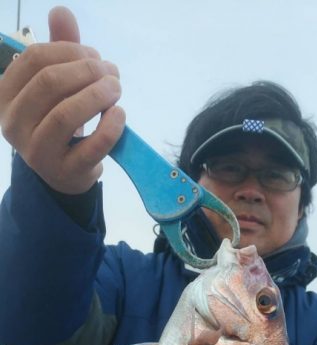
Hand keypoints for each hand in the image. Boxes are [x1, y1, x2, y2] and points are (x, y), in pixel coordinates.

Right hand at [0, 6, 125, 192]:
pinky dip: (111, 125)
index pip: (34, 59)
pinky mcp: (66, 172)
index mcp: (6, 96)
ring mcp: (38, 152)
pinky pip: (92, 145)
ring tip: (117, 88)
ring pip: (66, 114)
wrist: (65, 172)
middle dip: (87, 70)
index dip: (70, 50)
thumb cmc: (58, 120)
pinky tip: (120, 113)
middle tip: (111, 72)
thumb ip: (59, 49)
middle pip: (50, 83)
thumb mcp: (56, 84)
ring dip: (99, 94)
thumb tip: (61, 12)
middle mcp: (14, 125)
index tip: (94, 56)